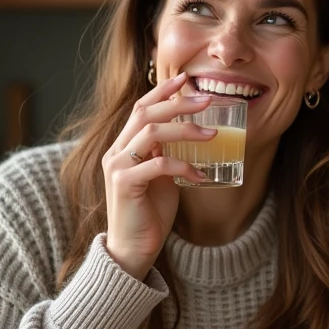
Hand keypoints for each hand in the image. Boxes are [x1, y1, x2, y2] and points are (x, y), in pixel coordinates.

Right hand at [103, 72, 214, 279]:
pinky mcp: (125, 184)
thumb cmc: (148, 214)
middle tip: (207, 100)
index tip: (186, 79)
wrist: (132, 250)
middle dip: (178, 103)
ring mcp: (118, 167)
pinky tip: (200, 175)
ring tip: (212, 135)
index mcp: (123, 147)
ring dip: (185, 130)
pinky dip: (184, 167)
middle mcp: (116, 152)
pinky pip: (159, 165)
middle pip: (145, 113)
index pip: (140, 108)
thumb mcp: (160, 178)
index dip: (162, 91)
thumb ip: (167, 156)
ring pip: (152, 133)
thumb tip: (190, 137)